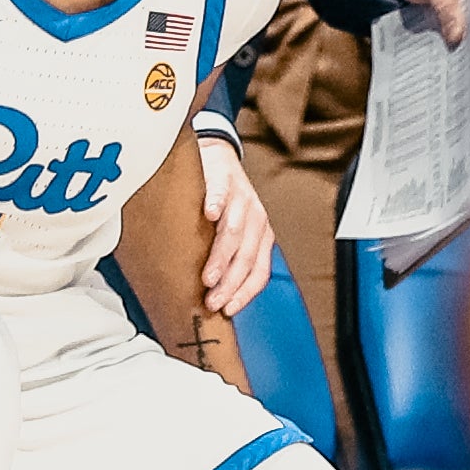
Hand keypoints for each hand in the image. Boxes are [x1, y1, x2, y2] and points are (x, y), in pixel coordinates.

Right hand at [200, 145, 273, 319]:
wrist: (219, 159)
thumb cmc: (223, 204)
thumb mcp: (233, 233)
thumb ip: (227, 259)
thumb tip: (211, 295)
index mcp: (262, 236)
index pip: (260, 271)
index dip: (245, 293)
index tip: (229, 310)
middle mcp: (256, 219)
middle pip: (247, 256)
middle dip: (230, 283)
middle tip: (213, 301)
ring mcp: (241, 198)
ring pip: (234, 231)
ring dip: (221, 257)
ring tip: (208, 276)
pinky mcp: (223, 179)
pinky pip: (220, 193)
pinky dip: (215, 203)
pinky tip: (208, 215)